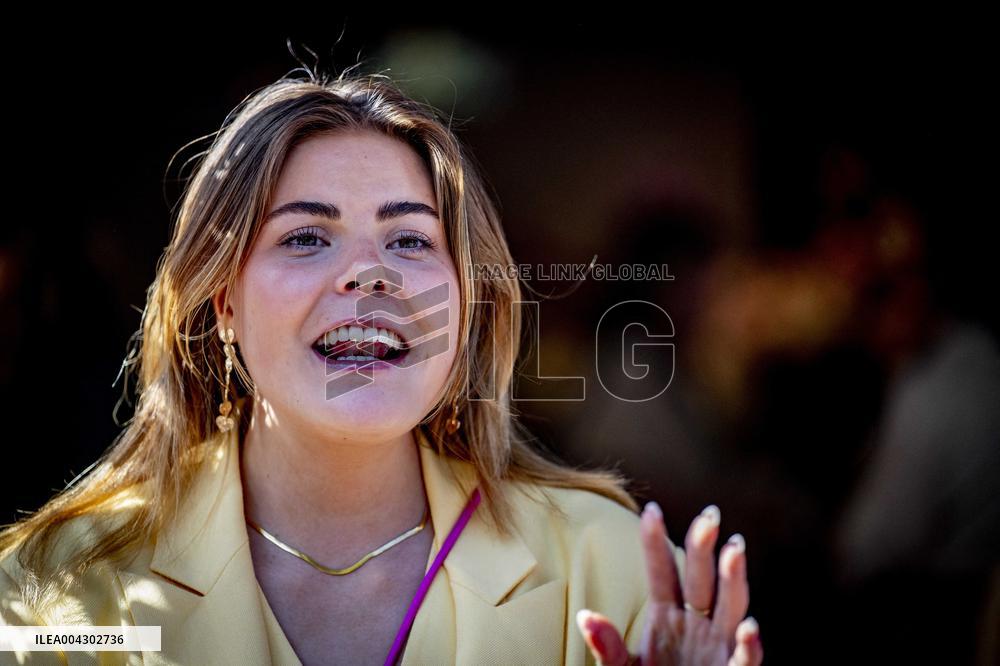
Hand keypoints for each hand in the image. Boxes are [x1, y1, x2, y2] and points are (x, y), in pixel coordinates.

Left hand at [575, 502, 762, 664]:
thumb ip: (608, 646)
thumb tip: (584, 616)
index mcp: (666, 615)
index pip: (662, 571)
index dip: (656, 541)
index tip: (652, 510)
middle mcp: (694, 624)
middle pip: (700, 579)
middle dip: (703, 547)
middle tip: (709, 515)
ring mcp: (716, 647)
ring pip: (729, 607)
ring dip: (733, 579)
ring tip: (734, 549)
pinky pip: (743, 659)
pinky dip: (748, 645)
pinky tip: (748, 628)